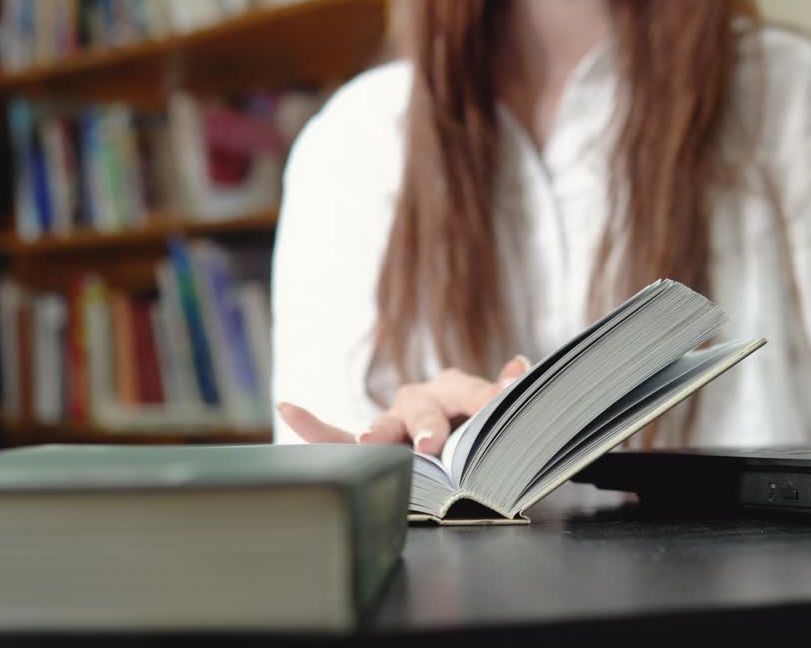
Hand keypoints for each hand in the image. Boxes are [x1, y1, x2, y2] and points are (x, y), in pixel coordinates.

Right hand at [277, 355, 530, 454]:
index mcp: (456, 390)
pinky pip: (336, 435)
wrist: (456, 435)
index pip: (472, 392)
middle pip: (423, 409)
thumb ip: (504, 393)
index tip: (497, 402)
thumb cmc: (475, 425)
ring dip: (375, 433)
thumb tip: (521, 367)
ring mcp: (392, 419)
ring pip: (382, 425)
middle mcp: (422, 398)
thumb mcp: (495, 411)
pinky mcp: (368, 440)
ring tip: (367, 441)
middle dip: (426, 426)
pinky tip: (289, 408)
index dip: (485, 397)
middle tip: (431, 444)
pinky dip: (312, 425)